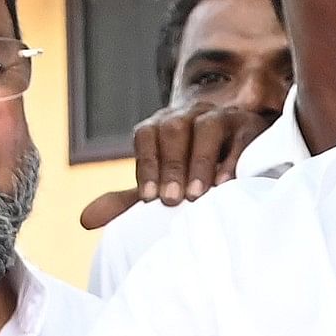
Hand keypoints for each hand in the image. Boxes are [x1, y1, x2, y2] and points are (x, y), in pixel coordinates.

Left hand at [77, 93, 281, 227]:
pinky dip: (232, 159)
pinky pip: (240, 136)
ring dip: (199, 162)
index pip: (147, 134)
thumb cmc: (197, 175)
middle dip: (171, 166)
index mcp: (164, 126)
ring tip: (198, 195)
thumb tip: (84, 220)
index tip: (148, 199)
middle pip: (174, 129)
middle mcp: (190, 115)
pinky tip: (227, 183)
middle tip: (172, 202)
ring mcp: (222, 116)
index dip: (146, 165)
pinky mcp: (251, 125)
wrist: (245, 157)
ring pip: (206, 127)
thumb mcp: (163, 187)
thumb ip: (127, 201)